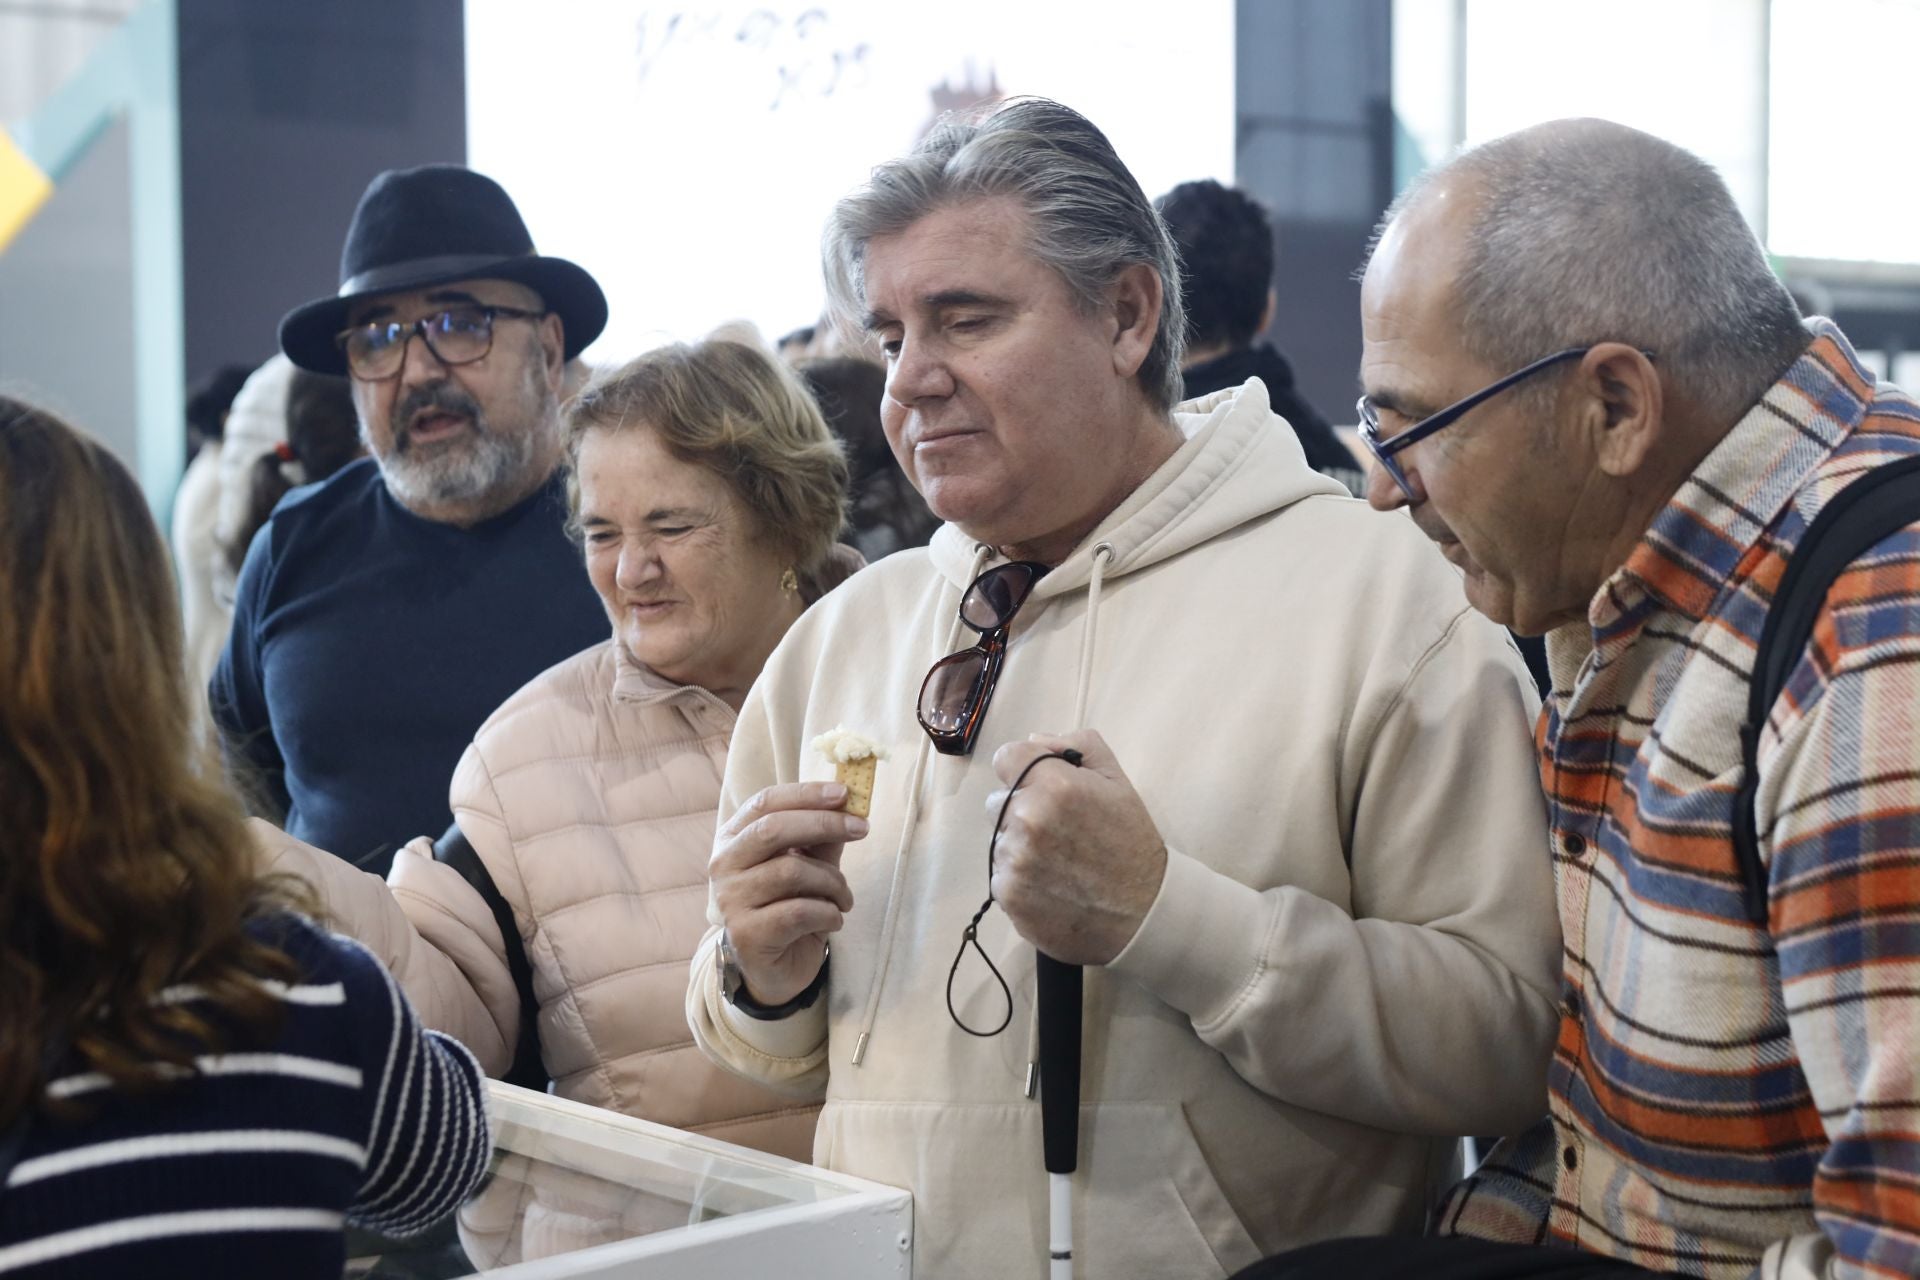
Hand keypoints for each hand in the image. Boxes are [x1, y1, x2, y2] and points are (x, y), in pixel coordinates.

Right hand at [710, 782, 866, 1004]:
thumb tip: (848, 802)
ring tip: (844, 898)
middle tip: (862, 828)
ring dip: (832, 882)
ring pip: (791, 872)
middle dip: (824, 824)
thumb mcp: (808, 864)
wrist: (775, 967)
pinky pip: (799, 911)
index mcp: (733, 838)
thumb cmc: (790, 906)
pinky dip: (828, 912)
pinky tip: (834, 919)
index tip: (845, 793)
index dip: (806, 794)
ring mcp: (730, 900)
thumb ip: (821, 836)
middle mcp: (723, 865)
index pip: (765, 802)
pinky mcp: (747, 934)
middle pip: (773, 830)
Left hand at [987, 731, 1166, 965]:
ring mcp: (1014, 859)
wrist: (1142, 913)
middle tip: (1059, 830)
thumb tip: (1035, 739)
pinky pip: (1001, 875)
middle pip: (997, 801)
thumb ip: (1077, 746)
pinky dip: (1020, 879)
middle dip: (1021, 809)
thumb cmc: (1131, 843)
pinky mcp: (1008, 895)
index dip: (1022, 769)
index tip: (1040, 786)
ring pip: (999, 840)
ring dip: (1020, 847)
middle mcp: (1027, 819)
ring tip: (1059, 862)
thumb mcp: (1117, 781)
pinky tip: (1052, 885)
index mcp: (1054, 785)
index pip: (1006, 757)